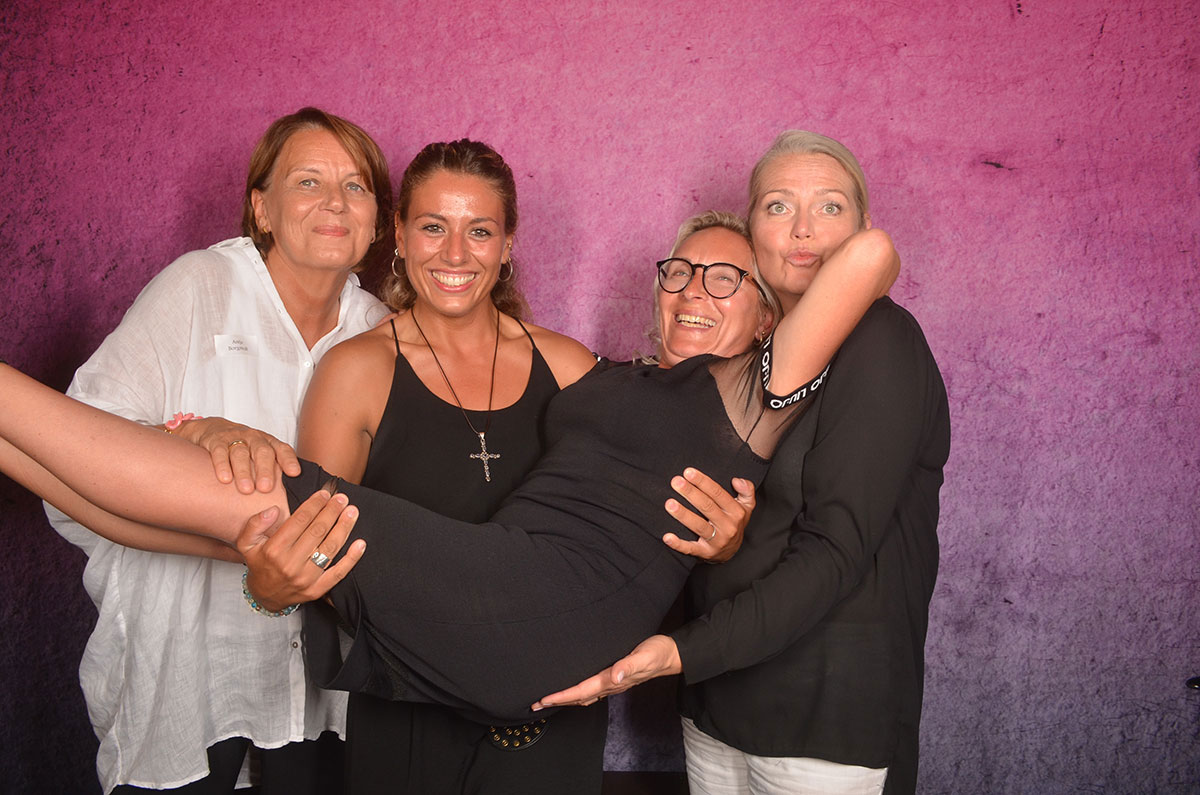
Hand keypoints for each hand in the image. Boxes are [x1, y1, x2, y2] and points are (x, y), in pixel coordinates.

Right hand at [174, 417, 300, 493]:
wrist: (213, 428)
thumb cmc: (243, 448)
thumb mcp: (259, 455)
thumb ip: (271, 470)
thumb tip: (286, 497)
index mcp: (269, 443)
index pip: (283, 449)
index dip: (289, 460)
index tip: (295, 473)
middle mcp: (254, 439)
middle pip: (263, 452)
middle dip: (265, 470)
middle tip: (265, 488)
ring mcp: (235, 438)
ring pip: (241, 453)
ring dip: (244, 471)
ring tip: (246, 490)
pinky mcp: (216, 440)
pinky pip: (220, 451)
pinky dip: (222, 465)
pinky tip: (225, 479)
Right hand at [237, 489, 364, 611]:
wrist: (265, 597)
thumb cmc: (260, 564)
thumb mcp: (247, 543)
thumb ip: (255, 524)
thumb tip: (273, 510)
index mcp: (274, 550)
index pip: (299, 521)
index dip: (314, 504)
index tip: (325, 493)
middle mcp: (290, 564)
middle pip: (317, 532)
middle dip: (332, 511)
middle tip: (342, 498)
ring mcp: (305, 578)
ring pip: (330, 549)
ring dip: (344, 528)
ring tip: (352, 512)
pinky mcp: (317, 590)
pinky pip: (338, 573)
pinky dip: (351, 558)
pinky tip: (360, 543)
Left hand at [532, 635, 680, 709]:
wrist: (671, 655)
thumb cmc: (657, 652)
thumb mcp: (645, 656)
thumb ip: (630, 666)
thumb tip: (615, 676)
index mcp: (613, 679)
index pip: (581, 690)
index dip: (562, 695)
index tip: (543, 700)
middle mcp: (611, 684)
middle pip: (578, 697)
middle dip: (557, 701)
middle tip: (535, 705)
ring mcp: (613, 683)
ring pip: (584, 696)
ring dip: (566, 699)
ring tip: (548, 701)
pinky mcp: (615, 678)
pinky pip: (592, 690)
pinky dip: (578, 693)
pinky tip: (574, 691)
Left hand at [662, 467, 754, 561]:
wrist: (732, 552)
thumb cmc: (735, 523)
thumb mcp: (747, 506)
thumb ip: (747, 490)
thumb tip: (736, 480)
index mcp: (736, 512)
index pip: (718, 494)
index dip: (703, 482)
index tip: (688, 472)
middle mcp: (728, 526)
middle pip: (707, 507)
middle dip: (690, 493)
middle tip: (676, 481)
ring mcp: (717, 541)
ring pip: (698, 526)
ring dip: (683, 514)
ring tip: (669, 503)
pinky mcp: (705, 553)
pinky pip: (691, 549)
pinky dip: (678, 544)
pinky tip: (667, 537)